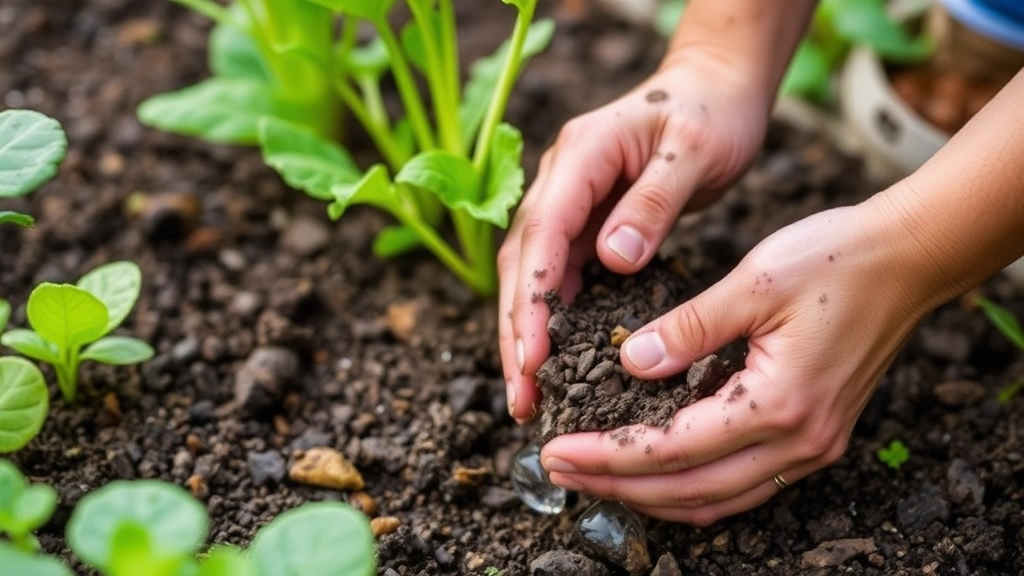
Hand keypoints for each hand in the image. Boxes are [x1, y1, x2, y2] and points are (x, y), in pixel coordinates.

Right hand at [498, 54, 772, 421]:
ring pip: (533, 274)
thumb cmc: (711, 112)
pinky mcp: (585, 221)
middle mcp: (561, 179)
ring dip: (527, 333)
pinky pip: (560, 274)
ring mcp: (569, 200)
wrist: (715, 87)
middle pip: (522, 262)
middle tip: (522, 397)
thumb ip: (654, 201)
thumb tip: (615, 258)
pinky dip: (554, 318)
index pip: (542, 233)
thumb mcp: (695, 151)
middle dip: (516, 332)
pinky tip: (557, 359)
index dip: (533, 298)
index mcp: (580, 155)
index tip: (534, 355)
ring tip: (530, 395)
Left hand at [538, 197, 934, 523]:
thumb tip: (629, 361)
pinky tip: (654, 468)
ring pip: (717, 499)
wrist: (910, 258)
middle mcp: (799, 442)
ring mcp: (811, 447)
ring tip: (594, 475)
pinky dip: (691, 485)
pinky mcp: (813, 437)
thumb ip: (687, 328)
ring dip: (651, 494)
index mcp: (779, 404)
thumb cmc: (837, 259)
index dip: (608, 456)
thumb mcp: (752, 281)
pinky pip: (742, 484)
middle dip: (617, 486)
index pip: (672, 450)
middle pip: (690, 491)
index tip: (556, 450)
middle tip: (558, 469)